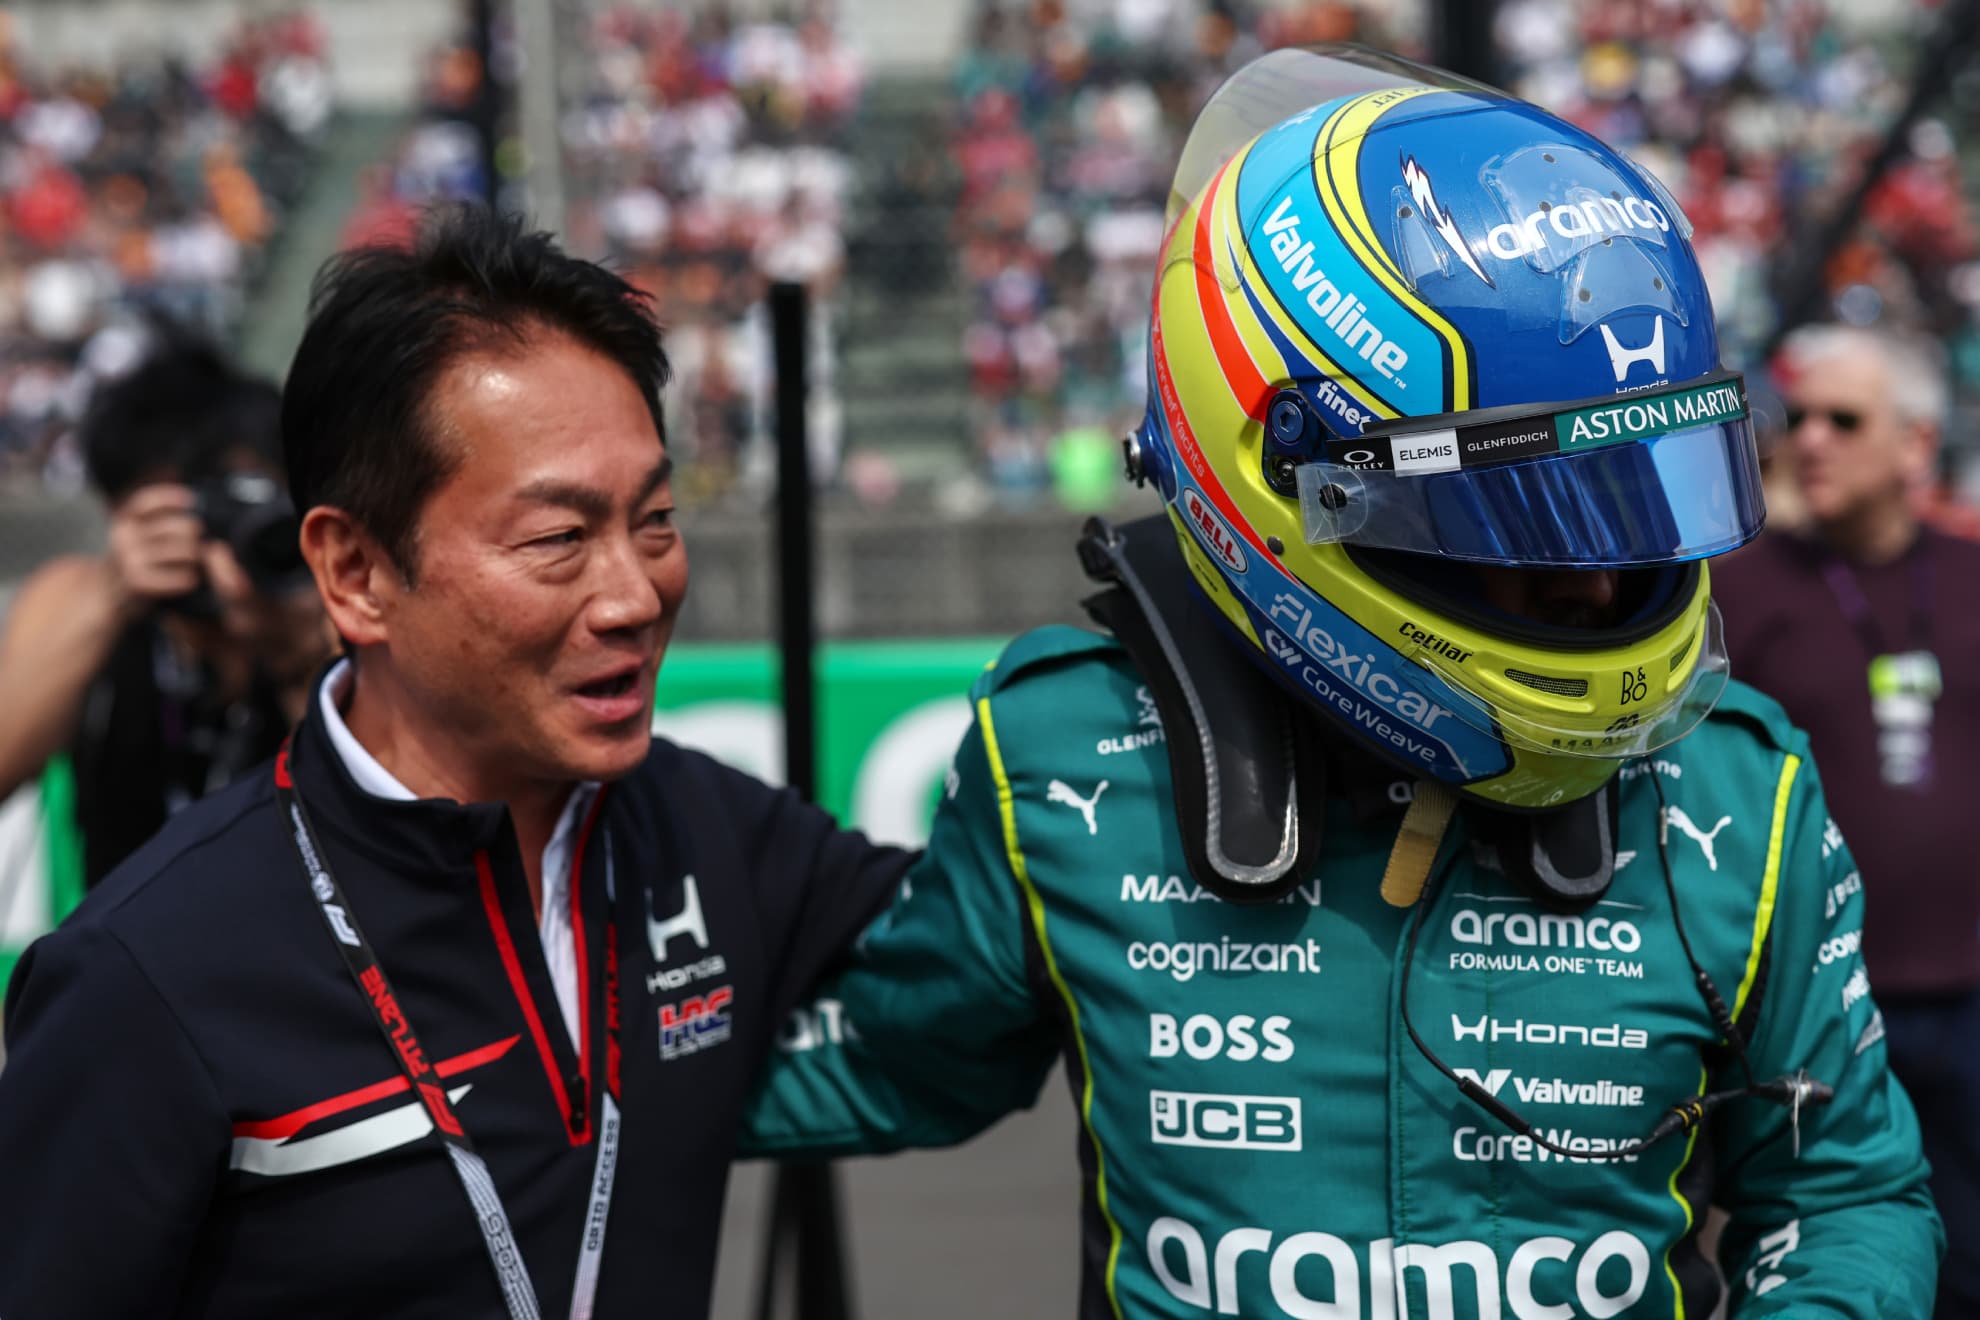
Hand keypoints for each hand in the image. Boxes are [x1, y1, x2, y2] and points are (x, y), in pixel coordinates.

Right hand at [104, 484, 202, 615]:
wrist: (105, 596)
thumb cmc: (132, 563)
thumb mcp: (135, 535)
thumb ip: (154, 521)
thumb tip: (190, 501)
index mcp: (124, 520)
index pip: (147, 502)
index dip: (170, 497)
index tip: (191, 499)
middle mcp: (124, 535)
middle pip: (178, 527)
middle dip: (195, 534)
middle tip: (200, 544)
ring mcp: (129, 558)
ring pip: (183, 550)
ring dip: (197, 557)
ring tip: (197, 563)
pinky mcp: (137, 581)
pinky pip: (179, 577)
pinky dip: (189, 579)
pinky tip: (190, 581)